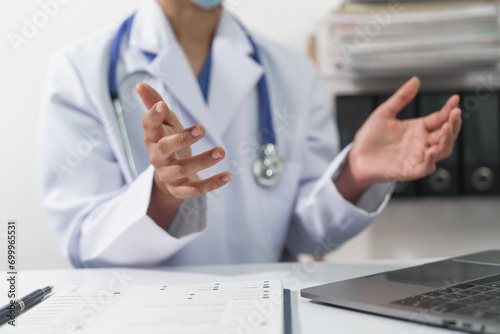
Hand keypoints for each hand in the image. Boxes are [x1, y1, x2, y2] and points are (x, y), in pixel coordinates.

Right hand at [136, 83, 231, 229]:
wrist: (167, 176)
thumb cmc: (168, 141)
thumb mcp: (165, 123)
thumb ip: (155, 104)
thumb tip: (140, 84)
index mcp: (152, 138)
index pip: (149, 127)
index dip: (154, 117)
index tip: (163, 106)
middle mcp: (157, 158)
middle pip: (164, 149)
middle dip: (182, 139)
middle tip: (201, 129)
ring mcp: (168, 175)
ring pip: (183, 169)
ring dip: (203, 160)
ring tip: (221, 151)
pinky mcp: (181, 190)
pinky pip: (195, 190)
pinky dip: (212, 183)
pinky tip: (227, 175)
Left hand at [349, 77, 461, 186]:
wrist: (356, 156)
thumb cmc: (370, 137)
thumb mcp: (384, 113)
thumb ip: (401, 98)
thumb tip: (415, 80)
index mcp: (418, 128)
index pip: (440, 118)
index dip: (449, 110)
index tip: (455, 99)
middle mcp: (420, 143)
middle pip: (446, 134)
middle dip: (453, 124)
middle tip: (455, 113)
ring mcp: (417, 157)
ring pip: (442, 150)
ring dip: (447, 140)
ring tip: (447, 128)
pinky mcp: (409, 170)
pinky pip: (426, 167)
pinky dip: (431, 160)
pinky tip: (431, 150)